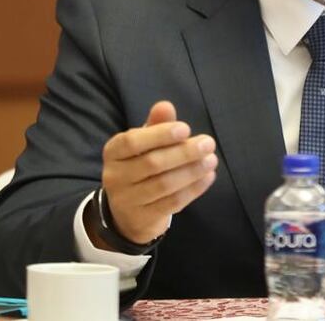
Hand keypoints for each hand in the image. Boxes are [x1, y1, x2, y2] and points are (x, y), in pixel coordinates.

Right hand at [92, 101, 217, 245]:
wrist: (126, 213)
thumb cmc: (138, 167)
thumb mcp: (143, 144)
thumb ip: (155, 125)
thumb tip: (165, 105)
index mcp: (113, 152)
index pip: (132, 142)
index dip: (160, 135)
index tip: (186, 128)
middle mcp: (115, 176)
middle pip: (152, 163)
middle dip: (183, 152)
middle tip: (208, 143)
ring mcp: (128, 200)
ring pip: (164, 185)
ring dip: (192, 171)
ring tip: (211, 160)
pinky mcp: (144, 218)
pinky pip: (172, 203)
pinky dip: (193, 189)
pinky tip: (208, 177)